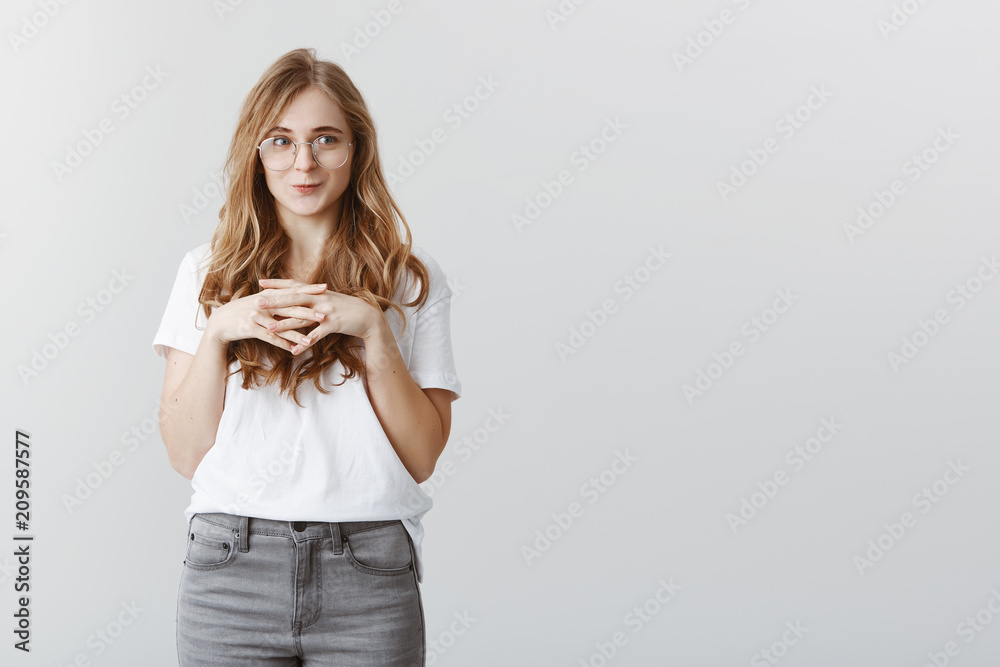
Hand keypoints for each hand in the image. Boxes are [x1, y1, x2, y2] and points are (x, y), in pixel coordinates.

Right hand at [205, 282, 329, 352]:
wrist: (221, 322)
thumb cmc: (244, 311)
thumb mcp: (260, 301)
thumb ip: (277, 298)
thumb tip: (297, 295)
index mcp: (269, 294)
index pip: (293, 290)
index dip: (309, 289)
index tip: (326, 288)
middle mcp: (264, 303)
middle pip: (290, 308)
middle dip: (309, 312)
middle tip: (325, 315)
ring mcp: (257, 316)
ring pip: (281, 326)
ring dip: (297, 334)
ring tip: (311, 340)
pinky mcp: (250, 328)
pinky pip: (270, 338)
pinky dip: (282, 344)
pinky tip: (293, 350)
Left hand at [256, 278, 382, 354]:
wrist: (368, 316)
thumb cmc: (347, 308)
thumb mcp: (329, 298)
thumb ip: (313, 296)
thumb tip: (298, 295)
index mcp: (317, 292)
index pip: (293, 285)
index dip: (277, 283)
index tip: (260, 282)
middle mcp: (320, 298)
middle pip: (293, 299)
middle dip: (274, 301)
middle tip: (257, 303)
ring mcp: (326, 311)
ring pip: (302, 318)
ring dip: (285, 324)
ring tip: (269, 328)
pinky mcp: (334, 324)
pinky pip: (316, 335)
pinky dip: (305, 344)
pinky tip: (293, 351)